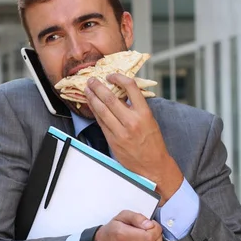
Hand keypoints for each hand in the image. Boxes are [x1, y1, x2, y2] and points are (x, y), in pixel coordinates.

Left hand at [84, 73, 182, 203]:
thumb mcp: (150, 120)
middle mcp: (131, 121)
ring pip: (101, 110)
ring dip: (92, 98)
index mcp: (144, 113)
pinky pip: (100, 122)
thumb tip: (120, 92)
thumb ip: (136, 107)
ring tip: (87, 90)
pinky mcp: (112, 140)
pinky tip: (91, 105)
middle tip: (91, 80)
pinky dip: (94, 112)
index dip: (118, 78)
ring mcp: (120, 131)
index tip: (111, 75)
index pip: (130, 88)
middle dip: (98, 87)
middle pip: (110, 98)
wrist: (153, 165)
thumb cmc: (153, 142)